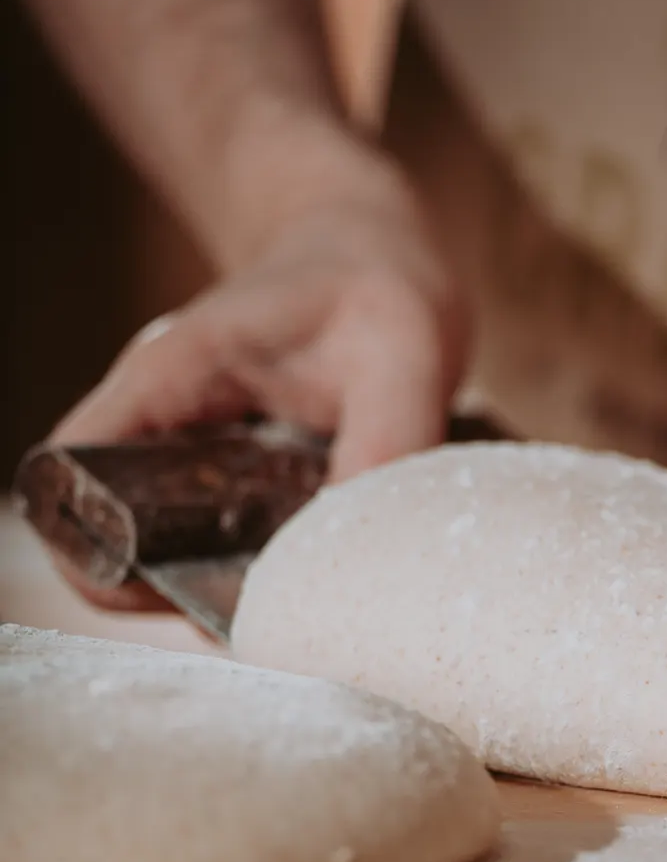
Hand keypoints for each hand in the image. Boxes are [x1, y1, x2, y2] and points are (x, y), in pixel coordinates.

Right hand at [51, 185, 467, 608]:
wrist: (374, 248)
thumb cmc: (376, 281)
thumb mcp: (402, 353)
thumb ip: (388, 444)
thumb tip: (360, 553)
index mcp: (166, 380)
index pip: (69, 478)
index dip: (99, 555)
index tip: (182, 593)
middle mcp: (158, 419)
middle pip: (107, 534)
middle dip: (171, 590)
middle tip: (263, 613)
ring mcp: (186, 448)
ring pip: (160, 547)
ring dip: (215, 585)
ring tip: (297, 598)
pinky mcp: (224, 471)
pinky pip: (210, 538)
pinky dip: (251, 568)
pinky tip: (312, 571)